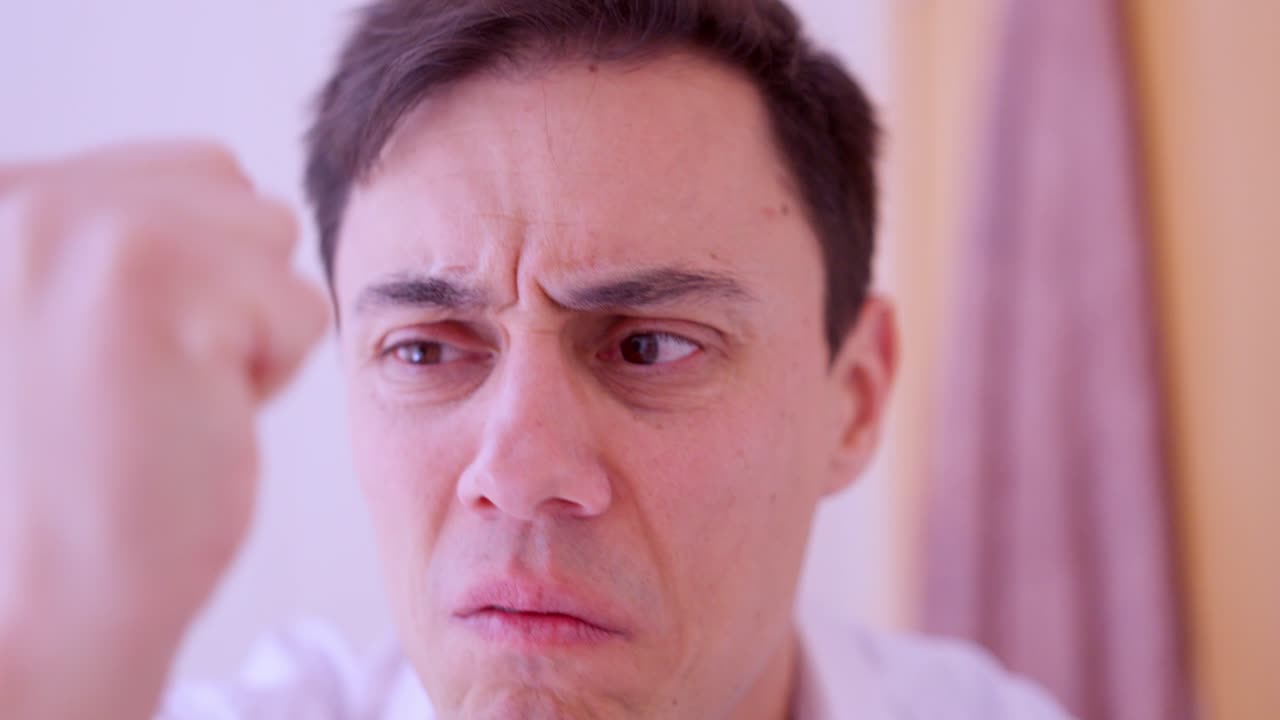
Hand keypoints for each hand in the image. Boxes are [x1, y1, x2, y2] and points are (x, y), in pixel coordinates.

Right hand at [0, 142, 327, 717]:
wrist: (52, 596)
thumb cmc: (80, 470)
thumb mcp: (69, 314)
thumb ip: (117, 236)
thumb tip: (235, 188)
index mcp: (4, 198)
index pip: (185, 171)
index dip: (202, 272)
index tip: (125, 355)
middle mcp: (23, 197)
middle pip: (236, 192)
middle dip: (233, 288)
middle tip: (155, 375)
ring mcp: (80, 229)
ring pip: (273, 238)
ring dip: (253, 324)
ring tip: (170, 391)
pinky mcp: (152, 279)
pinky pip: (299, 305)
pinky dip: (272, 373)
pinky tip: (191, 416)